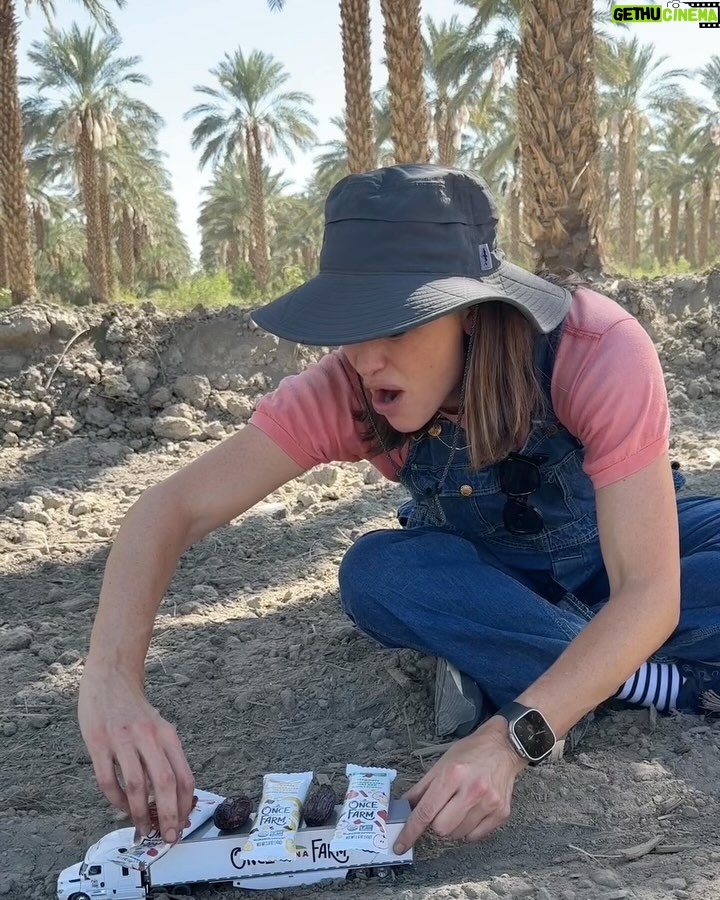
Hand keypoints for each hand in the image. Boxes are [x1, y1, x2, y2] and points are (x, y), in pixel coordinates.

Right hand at [78, 664, 194, 843]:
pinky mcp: (99, 742)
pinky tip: (120, 807)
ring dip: (140, 813)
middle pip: (164, 783)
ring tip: (142, 828)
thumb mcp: (159, 728)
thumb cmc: (135, 711)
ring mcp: (123, 739)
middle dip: (168, 815)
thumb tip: (175, 798)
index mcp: (167, 735)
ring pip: (137, 785)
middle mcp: (149, 736)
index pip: (183, 776)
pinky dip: (116, 800)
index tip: (181, 825)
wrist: (110, 679)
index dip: (184, 805)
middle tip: (166, 837)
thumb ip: (166, 757)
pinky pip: (109, 780)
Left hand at [393, 716, 525, 852]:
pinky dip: (469, 829)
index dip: (411, 831)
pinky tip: (472, 811)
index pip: (426, 811)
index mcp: (453, 774)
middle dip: (436, 823)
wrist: (502, 747)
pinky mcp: (501, 813)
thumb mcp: (441, 764)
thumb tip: (404, 808)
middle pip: (441, 828)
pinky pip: (475, 836)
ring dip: (453, 826)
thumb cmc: (469, 753)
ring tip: (459, 806)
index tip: (401, 845)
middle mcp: (472, 790)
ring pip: (458, 835)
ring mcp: (489, 803)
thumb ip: (421, 789)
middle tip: (442, 808)